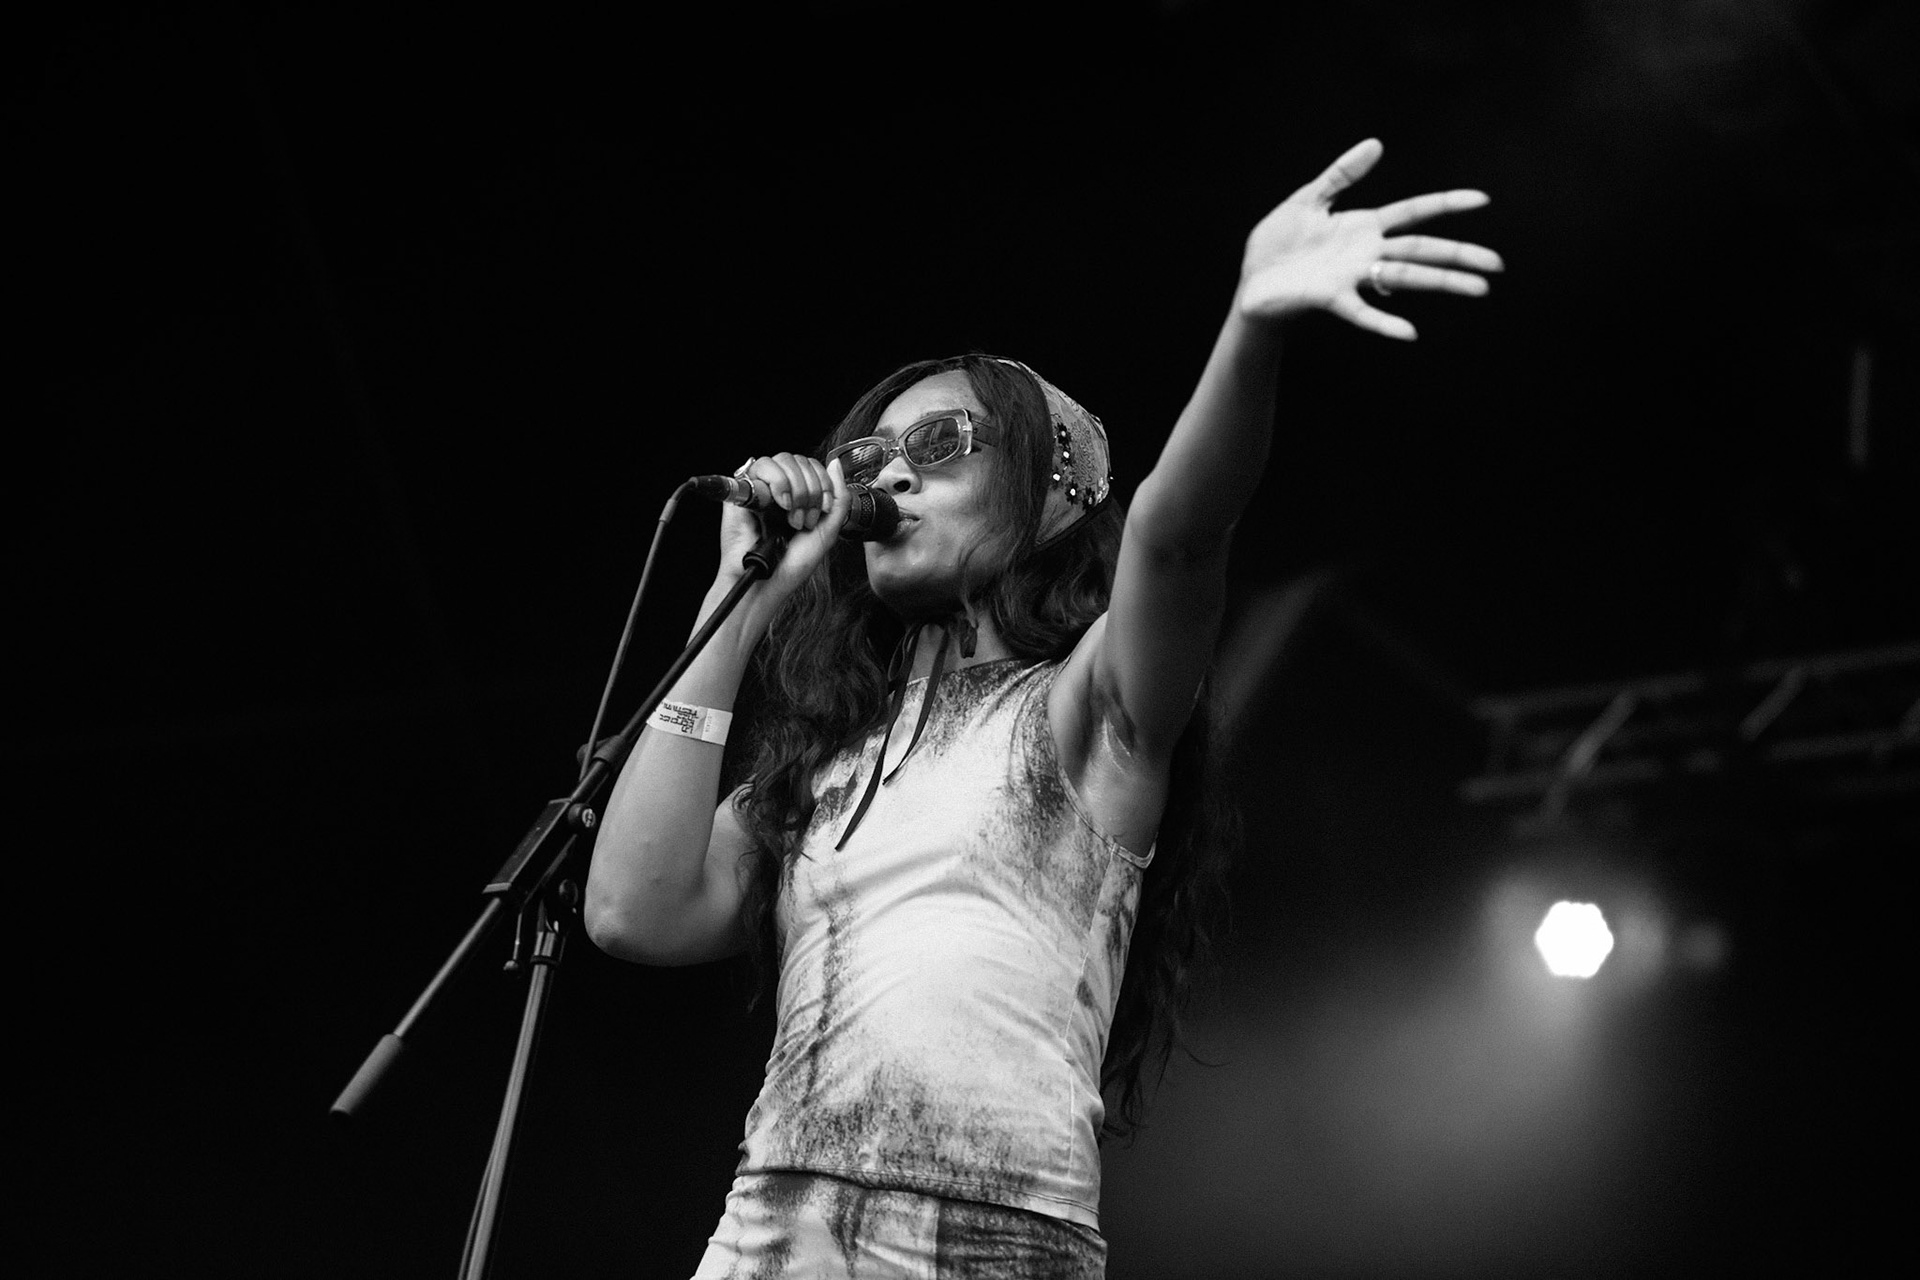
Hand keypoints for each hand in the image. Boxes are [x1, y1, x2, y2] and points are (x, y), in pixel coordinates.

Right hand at [718, 452, 848, 596]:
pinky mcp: (743, 489)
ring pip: (783, 459)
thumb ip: (839, 496)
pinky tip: (780, 505)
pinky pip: (762, 466)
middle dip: (811, 490)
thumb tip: (835, 464)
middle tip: (804, 519)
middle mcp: (779, 489)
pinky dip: (779, 482)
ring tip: (791, 516)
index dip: (823, 483)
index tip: (823, 509)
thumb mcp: (828, 530)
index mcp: (798, 495)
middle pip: (800, 461)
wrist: (769, 581)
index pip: (812, 466)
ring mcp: (761, 487)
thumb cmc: (792, 563)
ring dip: (796, 489)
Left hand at [1237, 138, 1501, 340]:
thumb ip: (1341, 174)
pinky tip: (1409, 333)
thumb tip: (1377, 143)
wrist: (1251, 281)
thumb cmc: (1278, 244)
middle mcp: (1366, 254)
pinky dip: (1384, 322)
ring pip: (1405, 278)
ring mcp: (1352, 277)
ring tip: (1478, 290)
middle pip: (1421, 250)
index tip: (1482, 199)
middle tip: (1497, 264)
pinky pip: (1362, 313)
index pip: (1414, 212)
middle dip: (1459, 255)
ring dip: (1441, 283)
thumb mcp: (1308, 200)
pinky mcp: (1330, 299)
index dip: (1446, 204)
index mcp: (1364, 226)